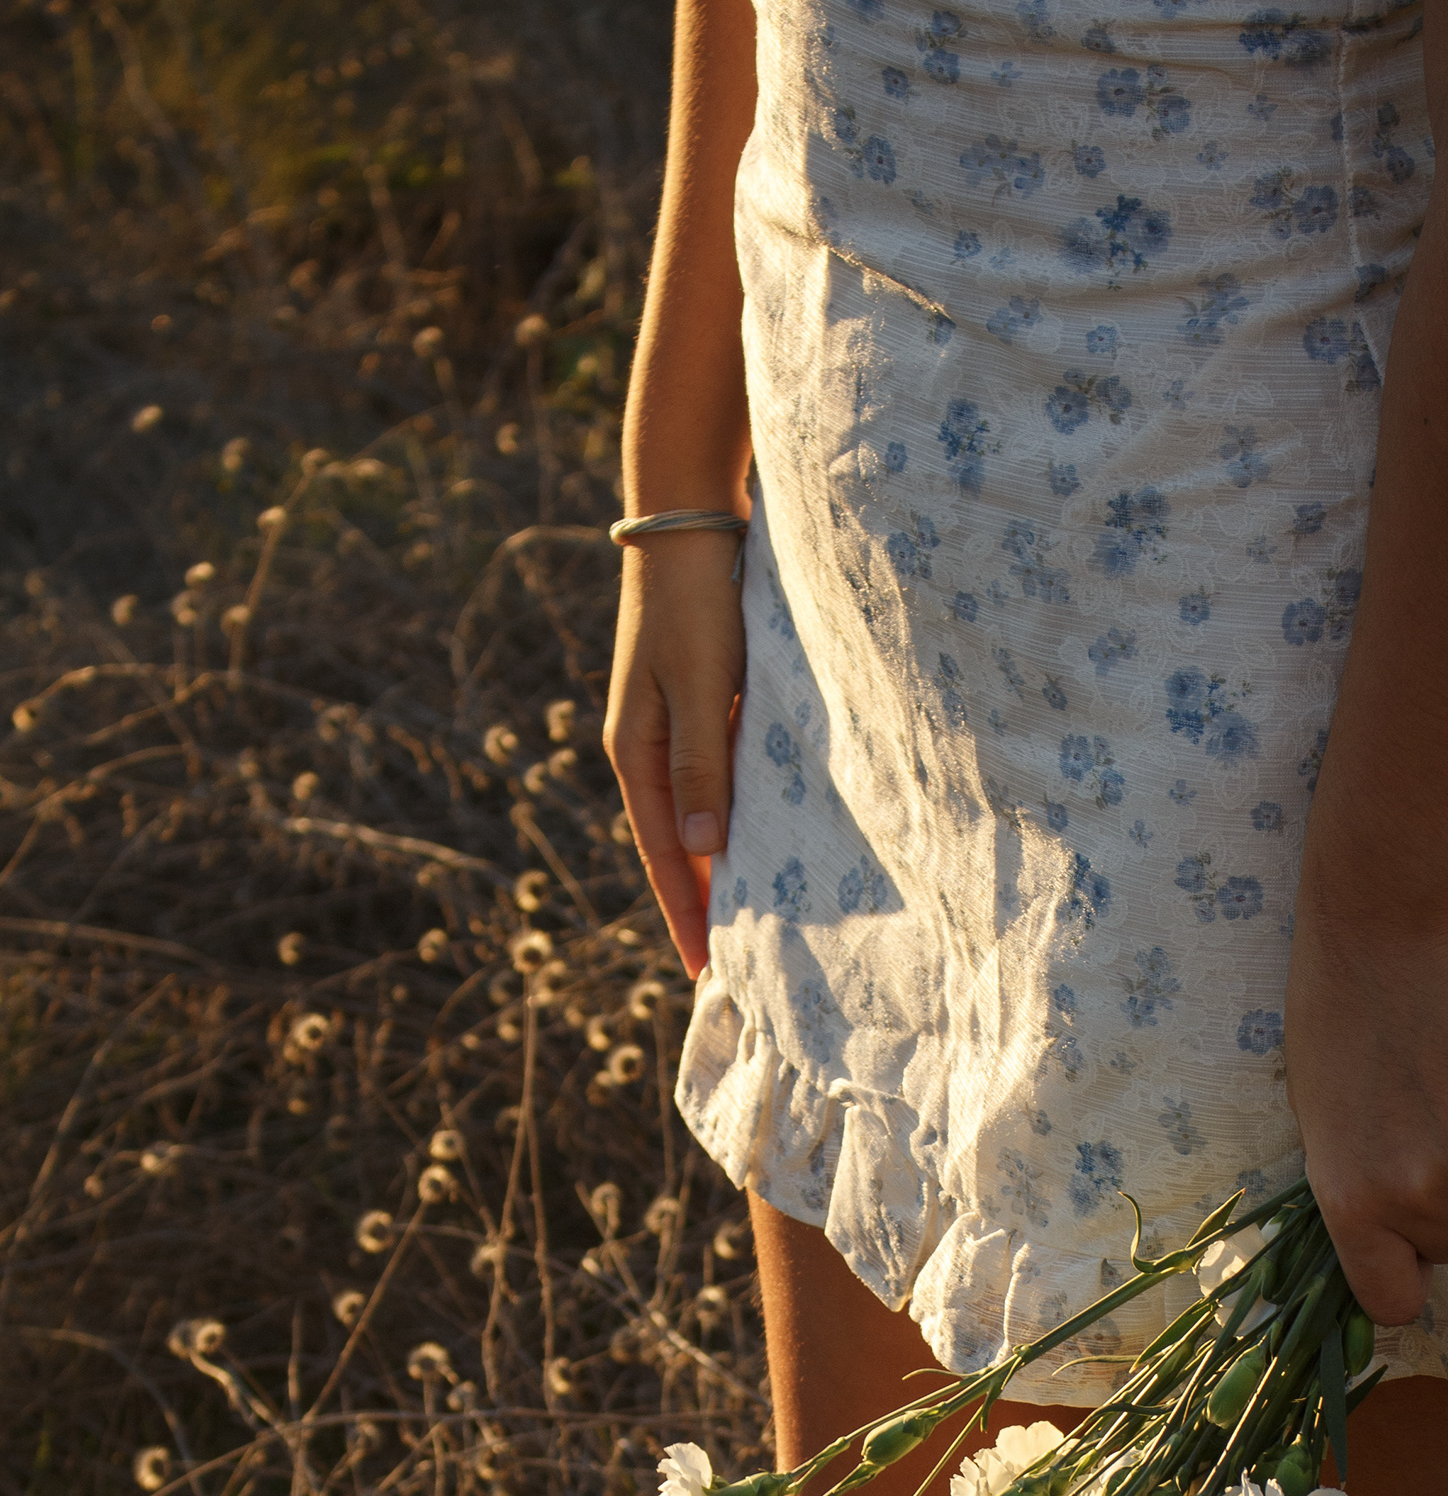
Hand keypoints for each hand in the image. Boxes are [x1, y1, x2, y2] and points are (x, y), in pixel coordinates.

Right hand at [602, 532, 745, 976]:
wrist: (690, 523)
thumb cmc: (696, 602)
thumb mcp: (699, 685)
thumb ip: (702, 764)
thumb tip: (702, 849)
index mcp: (637, 753)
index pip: (664, 855)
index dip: (686, 914)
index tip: (706, 972)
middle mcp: (650, 748)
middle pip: (678, 845)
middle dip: (702, 903)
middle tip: (733, 965)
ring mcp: (674, 728)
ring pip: (699, 815)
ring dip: (720, 864)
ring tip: (753, 916)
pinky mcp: (702, 706)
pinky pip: (717, 780)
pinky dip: (735, 817)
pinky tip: (762, 839)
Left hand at [1283, 897, 1447, 1327]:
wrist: (1391, 932)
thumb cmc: (1334, 1016)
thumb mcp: (1318, 1120)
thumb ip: (1354, 1188)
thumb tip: (1388, 1239)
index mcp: (1348, 1205)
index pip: (1392, 1303)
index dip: (1404, 1280)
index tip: (1406, 1258)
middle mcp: (1410, 1200)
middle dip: (1439, 1201)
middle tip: (1417, 1126)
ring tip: (1440, 1082)